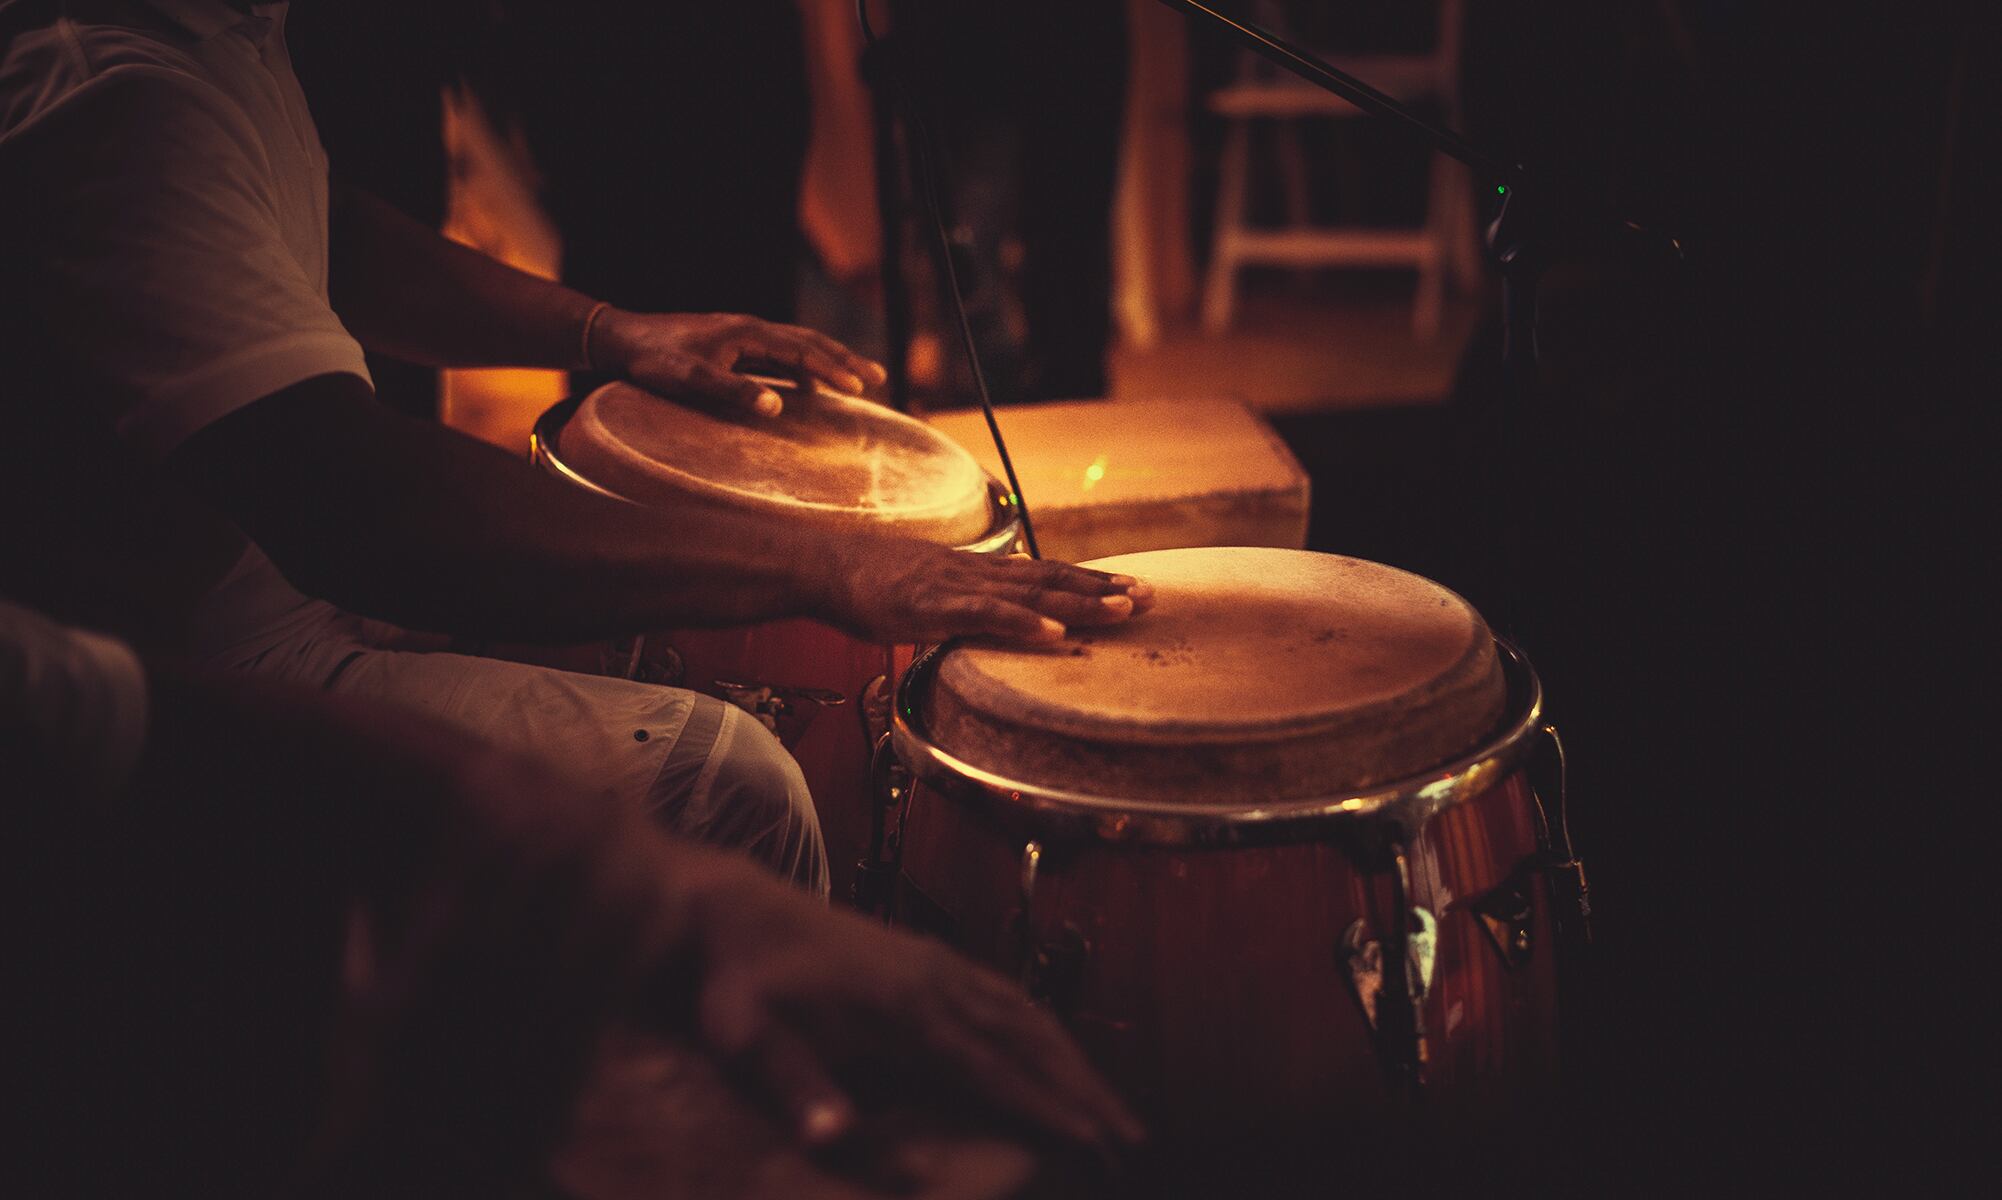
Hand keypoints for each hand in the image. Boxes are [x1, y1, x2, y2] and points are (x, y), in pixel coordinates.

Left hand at [593, 308, 887, 415]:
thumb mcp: (692, 379)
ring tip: (857, 379)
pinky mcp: (733, 343)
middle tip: (879, 377)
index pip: (801, 350)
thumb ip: (734, 392)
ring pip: (797, 343)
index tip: (861, 388)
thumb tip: (779, 406)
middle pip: (809, 340)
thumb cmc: (654, 360)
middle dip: (845, 359)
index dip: (833, 369)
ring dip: (829, 360)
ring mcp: (743, 334)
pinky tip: (809, 384)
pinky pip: (780, 352)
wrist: (622, 338)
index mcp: (746, 333)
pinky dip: (804, 365)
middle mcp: (750, 328)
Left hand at [666, 852, 1145, 1152]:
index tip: (1091, 1140)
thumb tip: (830, 1138)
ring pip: (1026, 1014)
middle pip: (1027, 1039)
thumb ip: (791, 1084)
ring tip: (1113, 1109)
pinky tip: (1056, 1053)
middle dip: (1082, 1090)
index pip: (989, 1065)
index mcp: (902, 1005)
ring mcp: (934, 963)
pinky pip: (1004, 994)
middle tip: (1129, 1139)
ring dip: (1073, 1061)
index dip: (1042, 1105)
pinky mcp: (926, 956)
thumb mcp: (744, 1034)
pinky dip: (1043, 1028)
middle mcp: (933, 979)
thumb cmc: (733, 978)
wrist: (731, 907)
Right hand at [815, 535, 1156, 644]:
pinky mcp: (933, 605)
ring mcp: (958, 586)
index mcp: (978, 571)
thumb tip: (993, 616)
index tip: (1132, 588)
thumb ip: (965, 602)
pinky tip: (1053, 631)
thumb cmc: (869, 583)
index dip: (1090, 581)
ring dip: (1079, 601)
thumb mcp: (927, 590)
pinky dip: (1022, 621)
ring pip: (1030, 592)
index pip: (1045, 573)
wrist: (824, 564)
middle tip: (1152, 596)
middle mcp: (977, 572)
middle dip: (1103, 588)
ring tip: (1122, 609)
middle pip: (1052, 577)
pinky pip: (984, 614)